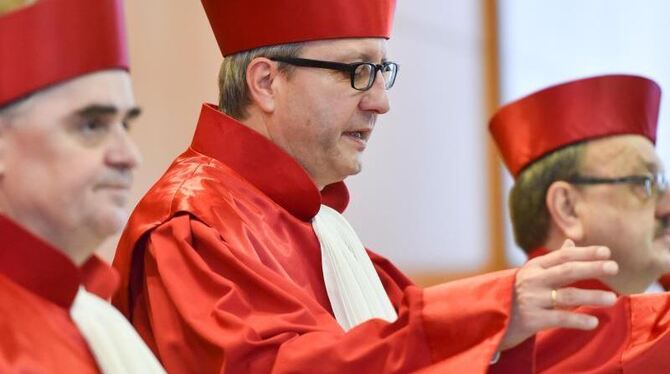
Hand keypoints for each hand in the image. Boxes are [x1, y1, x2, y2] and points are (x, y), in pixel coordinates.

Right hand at [499, 239, 617, 350]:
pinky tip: (593, 321)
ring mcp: (531, 300)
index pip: (563, 256)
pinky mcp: (531, 320)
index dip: (585, 253)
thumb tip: (571, 242)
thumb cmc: (515, 295)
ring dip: (591, 296)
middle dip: (591, 268)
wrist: (490, 319)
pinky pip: (559, 319)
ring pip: (566, 296)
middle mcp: (533, 281)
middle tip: (614, 267)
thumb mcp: (530, 275)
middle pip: (566, 271)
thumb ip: (552, 261)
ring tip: (613, 299)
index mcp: (534, 267)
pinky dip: (577, 320)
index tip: (606, 252)